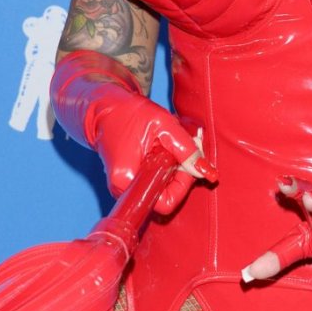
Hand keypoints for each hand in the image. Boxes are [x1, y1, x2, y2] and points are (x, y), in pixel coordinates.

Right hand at [50, 51, 216, 215]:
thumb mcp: (164, 125)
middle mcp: (122, 190)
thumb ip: (186, 149)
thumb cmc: (130, 113)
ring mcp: (124, 187)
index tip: (184, 161)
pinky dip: (164, 167)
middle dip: (178, 174)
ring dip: (172, 169)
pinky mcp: (128, 181)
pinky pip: (154, 182)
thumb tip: (206, 172)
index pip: (165, 202)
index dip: (181, 184)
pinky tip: (161, 149)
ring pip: (160, 189)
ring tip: (167, 144)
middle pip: (164, 196)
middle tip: (179, 147)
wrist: (105, 108)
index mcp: (127, 180)